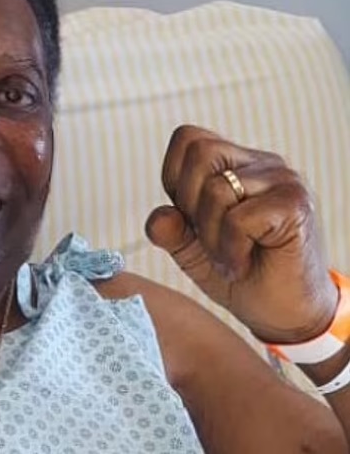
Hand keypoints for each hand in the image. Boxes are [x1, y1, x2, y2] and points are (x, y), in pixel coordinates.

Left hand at [145, 125, 338, 343]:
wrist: (285, 315)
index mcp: (235, 164)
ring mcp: (282, 180)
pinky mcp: (295, 205)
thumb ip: (170, 230)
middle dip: (189, 203)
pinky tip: (241, 265)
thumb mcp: (192, 251)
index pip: (188, 139)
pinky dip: (230, 249)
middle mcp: (260, 164)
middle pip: (201, 151)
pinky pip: (239, 218)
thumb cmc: (242, 275)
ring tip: (226, 258)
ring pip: (217, 188)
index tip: (189, 218)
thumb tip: (159, 217)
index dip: (174, 179)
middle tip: (207, 239)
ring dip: (210, 236)